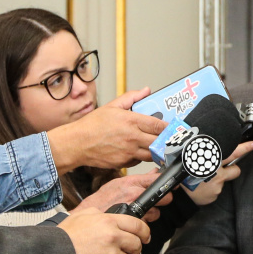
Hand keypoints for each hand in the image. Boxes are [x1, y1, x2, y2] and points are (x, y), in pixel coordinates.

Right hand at [48, 87, 167, 171]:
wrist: (77, 143)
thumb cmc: (92, 125)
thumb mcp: (112, 106)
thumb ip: (131, 97)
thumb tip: (146, 90)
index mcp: (131, 121)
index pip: (158, 125)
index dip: (169, 127)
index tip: (175, 128)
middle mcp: (132, 138)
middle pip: (158, 141)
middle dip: (166, 140)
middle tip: (171, 138)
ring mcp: (128, 152)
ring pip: (151, 154)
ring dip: (156, 150)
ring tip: (159, 145)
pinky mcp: (123, 163)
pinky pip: (139, 161)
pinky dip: (142, 157)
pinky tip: (140, 150)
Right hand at [57, 208, 149, 253]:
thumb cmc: (64, 237)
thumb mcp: (83, 215)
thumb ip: (101, 214)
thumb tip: (109, 216)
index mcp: (109, 222)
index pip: (138, 226)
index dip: (144, 232)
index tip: (145, 237)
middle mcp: (113, 238)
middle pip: (136, 245)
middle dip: (133, 249)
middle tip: (124, 251)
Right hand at [74, 170, 169, 221]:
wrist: (85, 219)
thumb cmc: (99, 202)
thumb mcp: (117, 184)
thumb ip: (138, 180)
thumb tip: (154, 172)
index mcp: (131, 183)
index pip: (157, 180)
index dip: (168, 184)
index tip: (173, 186)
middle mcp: (134, 195)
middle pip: (163, 198)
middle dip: (162, 201)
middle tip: (156, 204)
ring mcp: (134, 210)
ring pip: (156, 214)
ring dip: (152, 215)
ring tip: (140, 216)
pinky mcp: (132, 225)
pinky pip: (146, 227)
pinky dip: (143, 227)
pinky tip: (135, 225)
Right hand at [185, 141, 252, 205]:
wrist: (174, 190)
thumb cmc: (181, 171)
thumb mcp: (190, 157)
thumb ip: (201, 152)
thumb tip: (204, 145)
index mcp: (212, 160)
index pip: (233, 152)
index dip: (244, 148)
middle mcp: (217, 172)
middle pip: (235, 170)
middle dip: (232, 169)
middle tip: (223, 169)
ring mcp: (217, 185)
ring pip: (224, 181)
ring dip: (218, 180)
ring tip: (205, 180)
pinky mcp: (214, 194)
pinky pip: (217, 190)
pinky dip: (211, 189)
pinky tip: (202, 187)